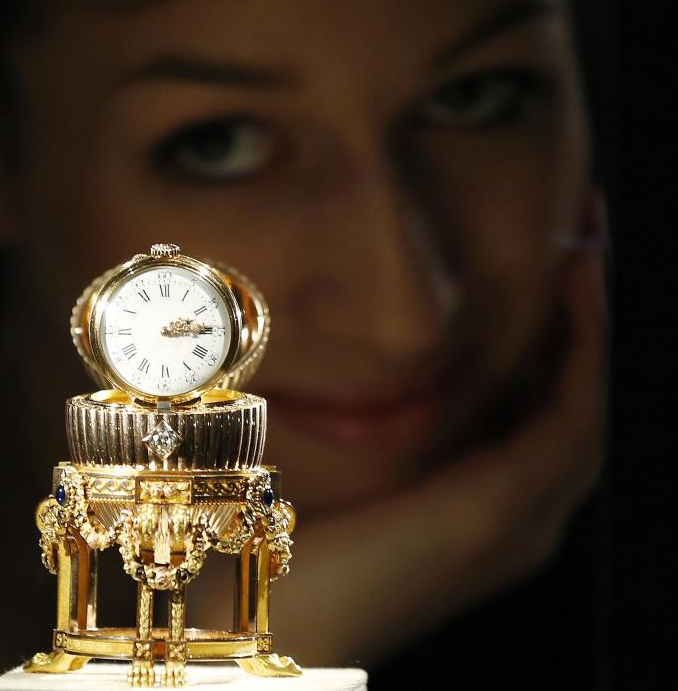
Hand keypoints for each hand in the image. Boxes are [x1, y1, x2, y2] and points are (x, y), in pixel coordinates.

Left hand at [268, 229, 606, 665]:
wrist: (268, 625)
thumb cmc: (290, 546)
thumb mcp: (336, 465)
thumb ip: (362, 417)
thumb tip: (350, 348)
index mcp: (477, 509)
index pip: (543, 413)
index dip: (562, 340)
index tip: (558, 265)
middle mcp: (516, 519)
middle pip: (579, 407)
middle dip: (589, 327)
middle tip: (589, 242)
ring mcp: (516, 523)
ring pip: (590, 409)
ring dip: (599, 328)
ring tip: (593, 254)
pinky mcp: (496, 516)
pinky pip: (571, 421)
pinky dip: (586, 352)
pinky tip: (581, 288)